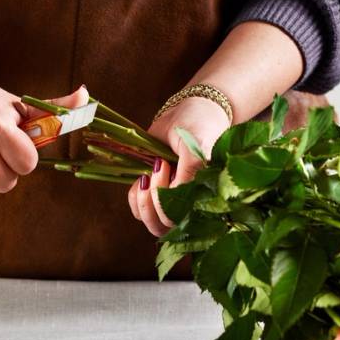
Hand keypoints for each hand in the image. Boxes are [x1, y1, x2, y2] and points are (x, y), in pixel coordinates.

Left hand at [128, 97, 229, 235]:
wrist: (190, 112)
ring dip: (144, 200)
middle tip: (160, 166)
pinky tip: (143, 176)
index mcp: (204, 198)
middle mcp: (188, 204)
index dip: (169, 200)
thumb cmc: (199, 128)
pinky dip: (135, 196)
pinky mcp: (154, 193)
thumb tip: (175, 194)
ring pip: (151, 222)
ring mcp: (170, 201)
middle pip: (165, 227)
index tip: (168, 165)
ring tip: (150, 172)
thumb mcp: (195, 147)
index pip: (183, 220)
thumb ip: (189, 172)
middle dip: (155, 200)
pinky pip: (138, 210)